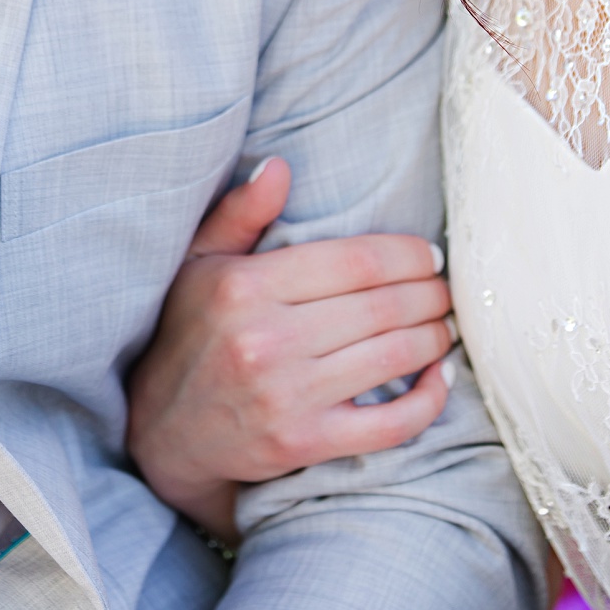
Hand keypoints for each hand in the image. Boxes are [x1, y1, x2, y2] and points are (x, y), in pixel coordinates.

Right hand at [126, 158, 454, 542]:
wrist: (162, 431)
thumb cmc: (190, 332)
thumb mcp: (200, 262)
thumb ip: (241, 212)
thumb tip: (278, 166)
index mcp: (245, 285)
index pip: (354, 261)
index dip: (407, 256)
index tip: (430, 256)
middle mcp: (266, 339)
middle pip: (381, 307)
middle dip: (430, 294)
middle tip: (447, 290)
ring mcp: (286, 396)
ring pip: (392, 357)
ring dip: (434, 337)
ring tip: (445, 324)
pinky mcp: (303, 444)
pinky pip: (389, 424)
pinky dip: (427, 399)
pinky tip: (439, 377)